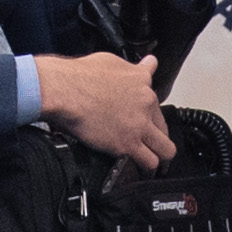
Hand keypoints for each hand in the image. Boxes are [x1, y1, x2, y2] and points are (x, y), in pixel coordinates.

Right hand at [39, 48, 174, 165]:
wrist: (65, 90)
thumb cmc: (78, 76)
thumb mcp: (110, 61)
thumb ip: (130, 68)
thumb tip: (144, 64)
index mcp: (141, 82)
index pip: (156, 98)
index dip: (151, 112)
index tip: (148, 118)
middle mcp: (146, 103)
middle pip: (165, 127)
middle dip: (160, 138)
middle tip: (153, 146)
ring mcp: (139, 125)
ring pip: (166, 148)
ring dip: (160, 156)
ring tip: (155, 164)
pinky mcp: (128, 143)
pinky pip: (149, 162)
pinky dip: (147, 168)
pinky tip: (142, 170)